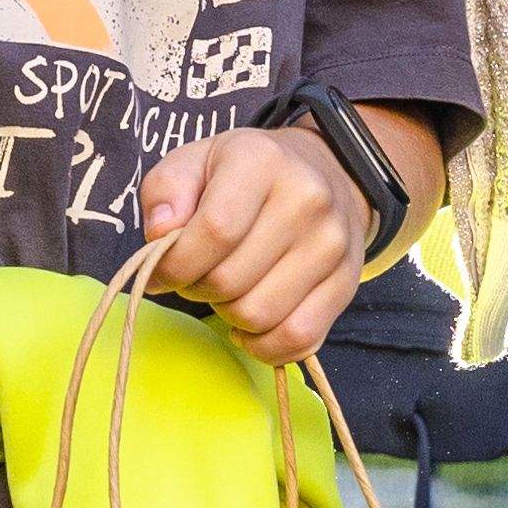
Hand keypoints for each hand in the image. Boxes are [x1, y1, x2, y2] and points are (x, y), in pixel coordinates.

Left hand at [134, 126, 375, 367]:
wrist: (324, 173)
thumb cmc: (245, 173)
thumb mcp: (195, 162)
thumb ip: (165, 192)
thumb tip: (160, 234)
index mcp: (262, 161)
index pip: (214, 231)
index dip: (175, 264)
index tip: (161, 272)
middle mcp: (306, 200)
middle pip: (231, 281)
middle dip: (198, 289)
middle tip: (197, 275)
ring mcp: (332, 244)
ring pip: (260, 316)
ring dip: (229, 315)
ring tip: (227, 291)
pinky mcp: (347, 283)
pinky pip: (298, 338)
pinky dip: (264, 346)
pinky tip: (250, 326)